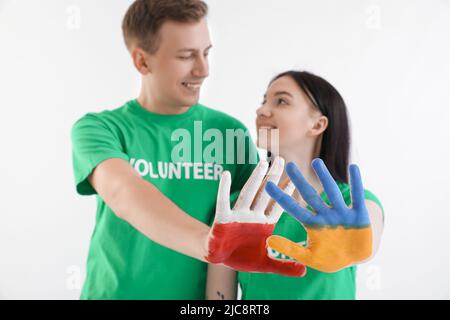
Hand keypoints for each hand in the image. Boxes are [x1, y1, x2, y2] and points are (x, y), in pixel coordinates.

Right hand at [205, 157, 305, 276]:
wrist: (219, 258)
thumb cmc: (242, 257)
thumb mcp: (266, 263)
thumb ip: (284, 266)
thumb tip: (305, 271)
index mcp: (264, 224)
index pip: (278, 206)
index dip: (286, 194)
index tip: (296, 180)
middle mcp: (253, 216)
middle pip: (265, 194)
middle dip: (274, 178)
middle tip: (282, 160)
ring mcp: (238, 215)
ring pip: (248, 194)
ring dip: (255, 179)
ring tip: (263, 163)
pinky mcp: (222, 218)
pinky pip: (223, 201)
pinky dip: (223, 188)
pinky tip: (225, 174)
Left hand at [265, 159, 371, 272]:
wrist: (356, 259)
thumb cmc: (330, 258)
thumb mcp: (309, 257)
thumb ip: (290, 250)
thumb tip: (268, 241)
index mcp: (312, 224)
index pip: (293, 208)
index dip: (281, 197)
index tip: (268, 185)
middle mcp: (325, 215)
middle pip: (310, 195)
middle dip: (299, 181)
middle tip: (289, 165)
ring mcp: (341, 213)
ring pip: (331, 191)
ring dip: (324, 177)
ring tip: (316, 162)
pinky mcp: (359, 215)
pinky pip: (357, 196)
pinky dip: (356, 182)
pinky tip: (353, 167)